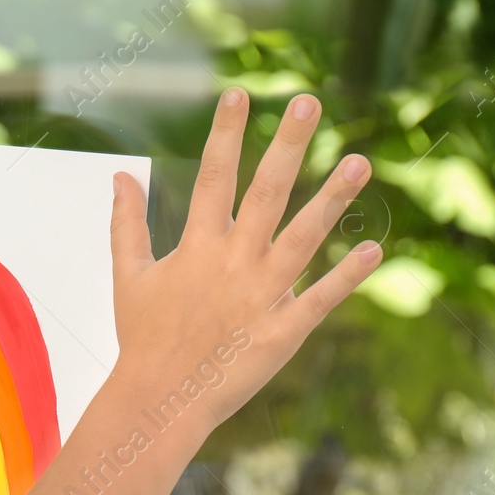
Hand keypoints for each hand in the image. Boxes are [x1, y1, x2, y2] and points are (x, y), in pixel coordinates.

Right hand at [106, 88, 379, 428]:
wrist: (158, 399)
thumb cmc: (143, 337)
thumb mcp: (129, 275)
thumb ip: (127, 223)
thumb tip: (120, 177)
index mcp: (195, 247)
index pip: (211, 178)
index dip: (225, 135)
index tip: (239, 95)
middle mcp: (231, 263)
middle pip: (263, 194)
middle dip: (287, 146)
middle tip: (309, 102)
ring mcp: (259, 296)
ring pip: (302, 238)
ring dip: (332, 200)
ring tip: (360, 161)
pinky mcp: (281, 331)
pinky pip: (319, 298)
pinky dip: (346, 276)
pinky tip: (374, 250)